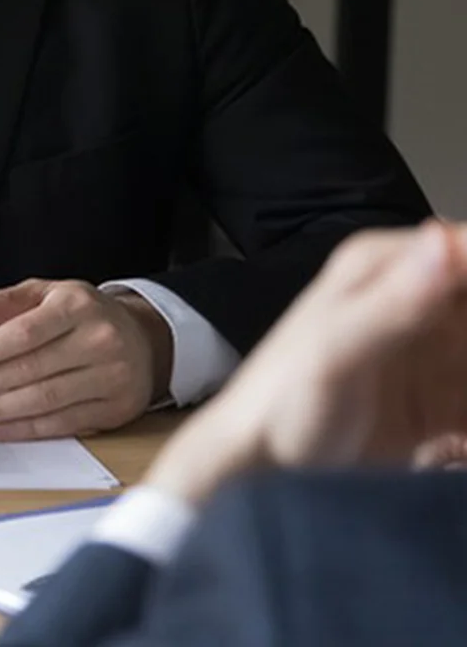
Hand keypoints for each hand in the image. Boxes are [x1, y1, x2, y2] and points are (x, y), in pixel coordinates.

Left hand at [0, 279, 172, 439]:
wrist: (145, 339)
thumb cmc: (85, 315)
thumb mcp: (48, 294)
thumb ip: (5, 302)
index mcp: (76, 306)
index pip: (22, 334)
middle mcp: (98, 340)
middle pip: (28, 370)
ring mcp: (111, 377)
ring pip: (43, 400)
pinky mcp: (116, 409)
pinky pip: (64, 423)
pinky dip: (25, 429)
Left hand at [145, 221, 466, 506]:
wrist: (260, 466)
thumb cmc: (286, 399)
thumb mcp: (337, 349)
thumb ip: (393, 302)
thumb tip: (445, 239)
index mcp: (383, 266)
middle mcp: (412, 295)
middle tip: (460, 380)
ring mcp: (429, 346)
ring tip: (456, 400)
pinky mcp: (442, 396)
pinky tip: (464, 436)